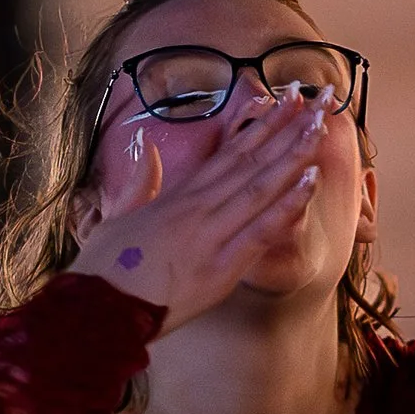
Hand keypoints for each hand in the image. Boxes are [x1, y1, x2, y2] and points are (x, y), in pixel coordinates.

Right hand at [69, 90, 326, 335]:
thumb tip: (148, 151)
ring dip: (294, 156)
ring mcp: (210, 236)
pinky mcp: (218, 269)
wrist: (93, 312)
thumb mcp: (117, 217)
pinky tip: (311, 180)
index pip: (229, 153)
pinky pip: (259, 231)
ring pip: (260, 187)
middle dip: (287, 129)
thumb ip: (140, 183)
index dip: (260, 125)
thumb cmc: (103, 272)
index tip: (285, 101)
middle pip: (250, 161)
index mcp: (178, 197)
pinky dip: (286, 205)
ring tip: (321, 127)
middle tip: (320, 101)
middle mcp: (197, 209)